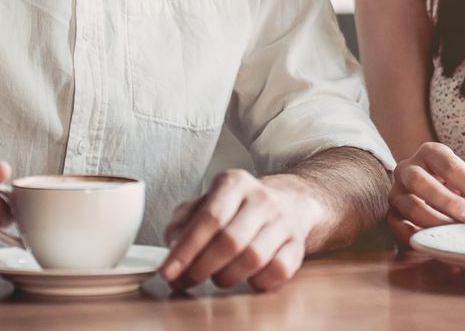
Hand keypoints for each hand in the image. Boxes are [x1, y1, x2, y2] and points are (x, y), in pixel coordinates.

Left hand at [159, 168, 317, 292]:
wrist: (288, 202)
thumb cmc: (237, 208)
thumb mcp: (207, 202)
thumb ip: (183, 220)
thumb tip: (173, 245)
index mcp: (234, 182)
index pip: (209, 218)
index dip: (186, 249)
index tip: (167, 272)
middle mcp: (261, 198)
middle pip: (230, 241)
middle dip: (202, 267)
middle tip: (186, 280)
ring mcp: (282, 221)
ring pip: (253, 258)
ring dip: (227, 277)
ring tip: (216, 277)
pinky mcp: (297, 245)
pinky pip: (278, 271)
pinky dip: (257, 282)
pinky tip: (246, 279)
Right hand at [387, 143, 464, 246]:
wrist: (425, 188)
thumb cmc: (450, 184)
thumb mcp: (464, 182)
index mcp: (430, 153)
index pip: (450, 166)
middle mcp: (408, 168)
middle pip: (421, 182)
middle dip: (450, 203)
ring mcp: (397, 191)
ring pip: (411, 206)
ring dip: (437, 222)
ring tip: (459, 233)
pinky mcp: (392, 213)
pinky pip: (398, 227)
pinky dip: (417, 237)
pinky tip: (435, 244)